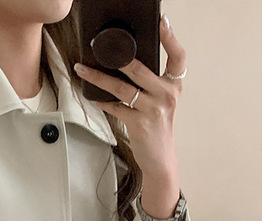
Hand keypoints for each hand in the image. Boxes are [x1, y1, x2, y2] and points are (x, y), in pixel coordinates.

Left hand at [73, 14, 186, 178]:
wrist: (160, 158)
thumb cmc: (158, 127)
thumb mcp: (162, 101)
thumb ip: (152, 82)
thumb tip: (127, 62)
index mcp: (174, 86)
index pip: (178, 57)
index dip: (171, 38)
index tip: (163, 22)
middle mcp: (166, 95)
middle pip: (139, 69)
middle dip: (117, 57)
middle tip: (98, 46)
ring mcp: (153, 110)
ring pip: (121, 87)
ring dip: (98, 77)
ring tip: (82, 69)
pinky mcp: (139, 124)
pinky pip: (115, 107)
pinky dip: (101, 101)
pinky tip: (91, 94)